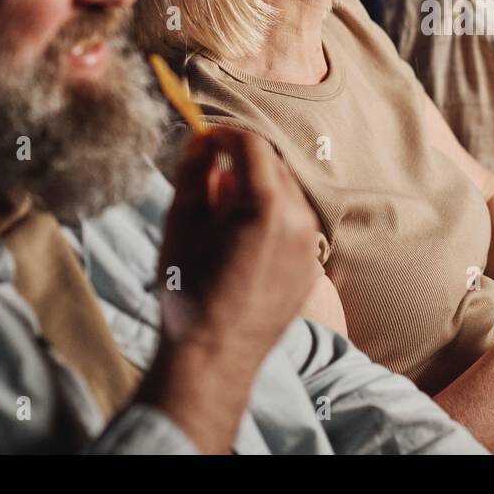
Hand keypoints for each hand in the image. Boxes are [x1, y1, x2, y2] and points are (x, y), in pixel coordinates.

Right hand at [144, 129, 322, 451]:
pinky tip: (241, 246)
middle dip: (241, 165)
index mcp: (267, 205)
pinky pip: (294, 224)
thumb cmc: (188, 292)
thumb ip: (194, 173)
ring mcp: (311, 245)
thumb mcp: (180, 224)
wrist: (213, 357)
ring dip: (256, 193)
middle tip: (207, 187)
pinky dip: (271, 219)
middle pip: (273, 167)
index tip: (204, 140)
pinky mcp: (312, 266)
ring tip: (221, 223)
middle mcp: (300, 220)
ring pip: (286, 195)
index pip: (252, 144)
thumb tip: (202, 141)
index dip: (225, 135)